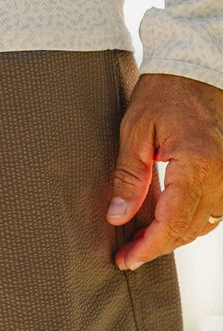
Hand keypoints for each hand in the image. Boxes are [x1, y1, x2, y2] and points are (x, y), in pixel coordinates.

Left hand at [108, 72, 222, 269]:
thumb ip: (128, 178)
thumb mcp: (134, 132)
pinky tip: (165, 224)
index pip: (173, 222)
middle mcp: (220, 174)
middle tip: (127, 256)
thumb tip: (118, 216)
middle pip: (190, 229)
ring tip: (141, 243)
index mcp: (196, 164)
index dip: (149, 246)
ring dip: (174, 238)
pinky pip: (214, 210)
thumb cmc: (162, 95)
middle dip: (157, 247)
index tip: (127, 259)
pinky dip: (190, 223)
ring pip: (204, 224)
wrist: (194, 71)